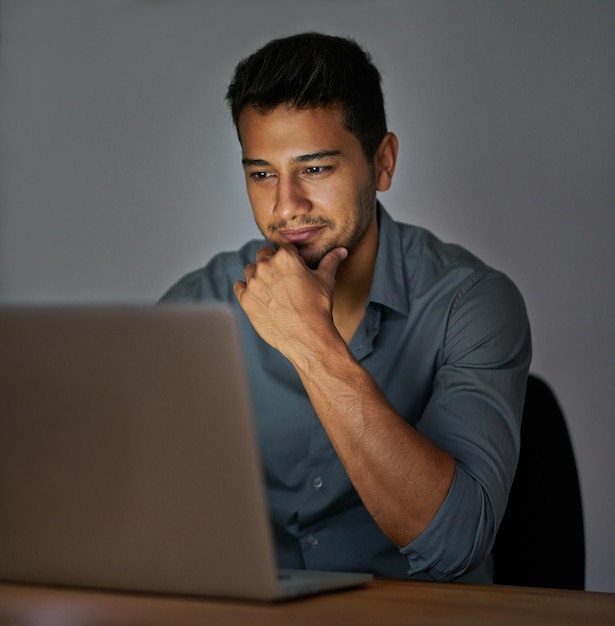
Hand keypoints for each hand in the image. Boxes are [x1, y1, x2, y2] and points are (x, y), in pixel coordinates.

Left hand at [233, 244, 347, 356]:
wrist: (307, 338)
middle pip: (263, 255)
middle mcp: (266, 266)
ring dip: (257, 276)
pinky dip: (247, 290)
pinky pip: (239, 287)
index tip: (293, 269)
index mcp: (285, 257)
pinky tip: (259, 298)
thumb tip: (341, 251)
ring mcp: (253, 283)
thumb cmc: (318, 308)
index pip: (283, 248)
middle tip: (282, 280)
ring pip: (250, 270)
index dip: (289, 258)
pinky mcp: (245, 300)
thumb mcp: (326, 281)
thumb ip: (331, 261)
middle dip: (271, 264)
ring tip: (271, 290)